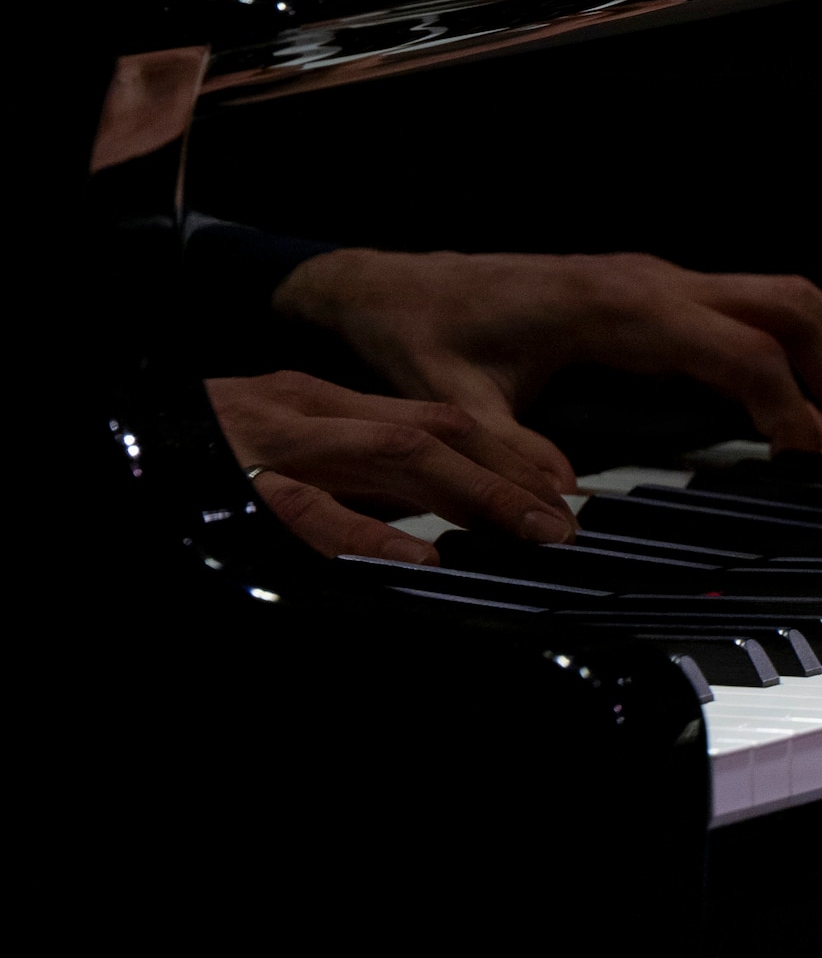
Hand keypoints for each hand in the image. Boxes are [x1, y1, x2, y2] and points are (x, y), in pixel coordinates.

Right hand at [207, 371, 578, 563]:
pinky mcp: (237, 483)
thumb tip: (436, 515)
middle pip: (435, 431)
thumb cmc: (204, 450)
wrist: (119, 434)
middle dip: (509, 475)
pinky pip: (309, 509)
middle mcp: (308, 411)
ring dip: (473, 494)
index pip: (439, 418)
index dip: (508, 455)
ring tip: (527, 530)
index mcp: (324, 402)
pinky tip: (418, 555)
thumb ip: (357, 479)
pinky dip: (368, 533)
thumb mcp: (292, 454)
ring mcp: (273, 444)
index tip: (563, 493)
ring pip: (394, 455)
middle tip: (565, 521)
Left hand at [273, 249, 821, 476]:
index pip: (742, 350)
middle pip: (794, 308)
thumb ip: (504, 453)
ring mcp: (666, 282)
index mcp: (622, 306)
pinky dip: (812, 351)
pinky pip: (762, 311)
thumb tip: (564, 510)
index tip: (820, 462)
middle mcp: (658, 283)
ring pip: (790, 301)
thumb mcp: (452, 400)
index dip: (791, 407)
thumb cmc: (426, 335)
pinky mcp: (664, 294)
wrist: (396, 286)